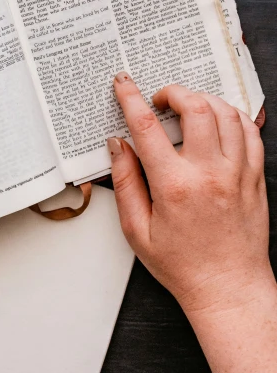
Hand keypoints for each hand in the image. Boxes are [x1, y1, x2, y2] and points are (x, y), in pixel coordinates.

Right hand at [107, 73, 271, 315]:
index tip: (123, 83)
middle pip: (195, 107)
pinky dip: (233, 116)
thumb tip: (117, 145)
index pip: (148, 127)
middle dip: (173, 91)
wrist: (228, 289)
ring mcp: (238, 174)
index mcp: (175, 186)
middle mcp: (209, 174)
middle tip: (160, 99)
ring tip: (188, 108)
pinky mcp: (255, 178)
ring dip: (203, 100)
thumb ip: (125, 182)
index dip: (131, 98)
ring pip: (226, 113)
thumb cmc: (182, 265)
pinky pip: (250, 131)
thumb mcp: (136, 230)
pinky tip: (218, 121)